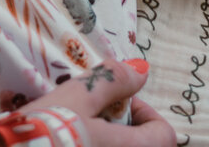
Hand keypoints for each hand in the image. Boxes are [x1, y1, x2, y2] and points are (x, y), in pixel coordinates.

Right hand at [0, 57, 175, 145]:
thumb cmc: (43, 132)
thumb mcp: (76, 97)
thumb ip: (112, 81)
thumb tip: (141, 69)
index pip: (165, 135)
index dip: (145, 112)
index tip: (117, 102)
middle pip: (143, 146)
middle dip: (124, 128)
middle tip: (94, 116)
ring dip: (108, 140)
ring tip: (78, 131)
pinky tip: (67, 144)